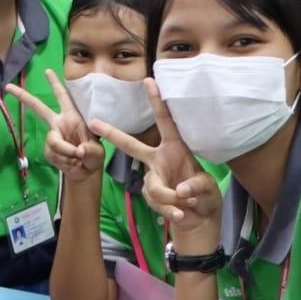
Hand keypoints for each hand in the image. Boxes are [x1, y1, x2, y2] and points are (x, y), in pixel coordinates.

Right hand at [8, 68, 102, 180]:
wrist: (86, 173)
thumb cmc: (94, 156)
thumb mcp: (97, 152)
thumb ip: (90, 150)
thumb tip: (78, 150)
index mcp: (72, 117)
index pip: (64, 97)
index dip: (56, 84)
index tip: (47, 71)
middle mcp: (59, 123)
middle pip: (39, 108)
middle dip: (24, 97)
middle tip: (9, 87)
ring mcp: (52, 137)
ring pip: (53, 142)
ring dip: (67, 153)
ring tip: (78, 160)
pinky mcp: (48, 150)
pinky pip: (52, 154)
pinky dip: (63, 161)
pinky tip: (70, 164)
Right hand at [93, 79, 221, 244]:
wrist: (199, 219)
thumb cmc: (205, 195)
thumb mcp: (207, 188)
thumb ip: (195, 186)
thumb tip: (178, 190)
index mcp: (175, 147)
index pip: (165, 121)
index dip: (157, 101)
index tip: (149, 80)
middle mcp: (159, 159)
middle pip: (131, 145)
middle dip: (113, 133)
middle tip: (93, 121)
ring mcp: (152, 177)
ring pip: (154, 187)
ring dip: (172, 199)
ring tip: (189, 204)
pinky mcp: (150, 195)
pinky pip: (156, 203)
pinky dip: (170, 211)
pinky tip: (181, 214)